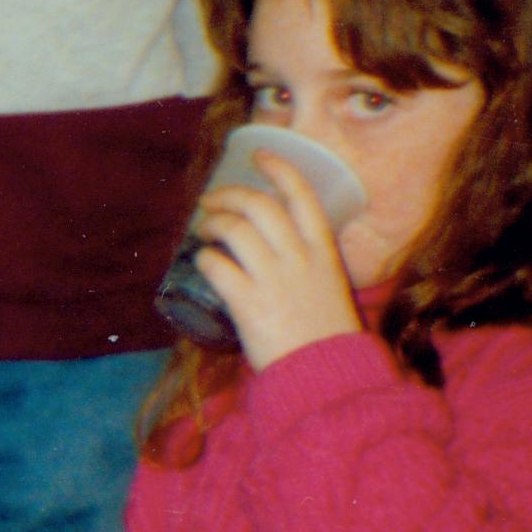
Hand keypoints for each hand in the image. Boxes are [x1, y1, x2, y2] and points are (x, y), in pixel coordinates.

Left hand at [191, 151, 363, 370]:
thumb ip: (309, 267)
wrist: (328, 377)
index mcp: (323, 253)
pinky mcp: (249, 304)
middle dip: (230, 194)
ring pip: (235, 229)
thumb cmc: (328, 336)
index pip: (303, 196)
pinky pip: (217, 266)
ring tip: (202, 229)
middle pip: (260, 205)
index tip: (260, 155)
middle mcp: (299, 259)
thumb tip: (281, 253)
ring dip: (211, 222)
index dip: (279, 169)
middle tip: (212, 200)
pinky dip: (205, 257)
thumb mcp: (329, 289)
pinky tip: (202, 260)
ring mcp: (273, 280)